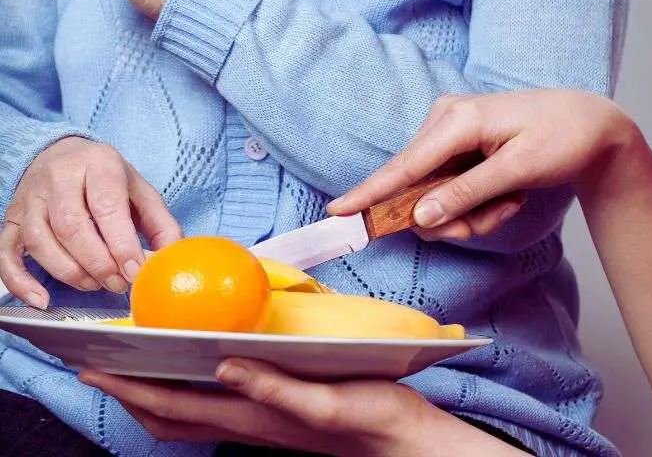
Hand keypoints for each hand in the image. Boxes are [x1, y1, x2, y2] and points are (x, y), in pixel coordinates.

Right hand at [0, 137, 180, 307]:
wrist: (61, 155)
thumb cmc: (105, 178)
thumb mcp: (138, 189)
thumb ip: (159, 222)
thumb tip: (171, 258)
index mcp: (98, 162)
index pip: (106, 205)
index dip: (121, 243)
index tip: (135, 271)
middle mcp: (60, 176)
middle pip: (72, 227)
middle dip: (98, 263)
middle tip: (118, 283)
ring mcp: (30, 199)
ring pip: (42, 242)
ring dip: (71, 273)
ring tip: (96, 284)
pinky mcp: (11, 220)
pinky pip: (6, 255)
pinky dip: (21, 283)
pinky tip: (43, 300)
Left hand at [79, 361, 438, 456]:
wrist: (403, 442)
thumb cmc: (373, 417)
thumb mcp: (327, 401)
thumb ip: (275, 388)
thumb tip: (224, 364)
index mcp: (253, 418)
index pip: (174, 406)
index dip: (130, 389)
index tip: (93, 368)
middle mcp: (248, 424)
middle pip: (170, 418)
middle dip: (129, 394)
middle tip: (99, 364)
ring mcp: (260, 423)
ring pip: (188, 416)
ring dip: (154, 394)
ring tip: (135, 365)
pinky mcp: (275, 415)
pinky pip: (214, 407)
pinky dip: (188, 390)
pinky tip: (199, 366)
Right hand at [330, 91, 634, 239]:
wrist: (591, 123)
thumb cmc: (561, 139)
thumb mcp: (518, 170)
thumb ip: (466, 194)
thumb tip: (420, 216)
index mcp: (458, 120)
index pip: (404, 165)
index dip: (370, 193)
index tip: (338, 212)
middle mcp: (445, 118)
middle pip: (420, 188)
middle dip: (456, 215)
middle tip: (499, 214)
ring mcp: (450, 129)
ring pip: (436, 193)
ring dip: (472, 210)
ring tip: (511, 198)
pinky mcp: (458, 141)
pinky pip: (450, 186)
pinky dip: (477, 201)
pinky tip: (507, 191)